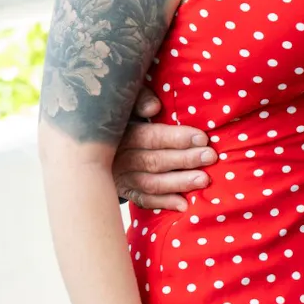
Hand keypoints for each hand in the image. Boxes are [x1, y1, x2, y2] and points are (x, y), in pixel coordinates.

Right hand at [112, 88, 212, 211]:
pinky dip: (163, 203)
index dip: (176, 138)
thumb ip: (140, 99)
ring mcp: (120, 178)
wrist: (93, 144)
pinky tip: (184, 204)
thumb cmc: (123, 118)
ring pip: (151, 183)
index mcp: (121, 134)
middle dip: (185, 160)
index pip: (149, 137)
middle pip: (153, 161)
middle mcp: (118, 158)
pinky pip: (143, 200)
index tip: (202, 138)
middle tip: (210, 157)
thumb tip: (153, 107)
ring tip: (204, 180)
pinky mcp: (124, 192)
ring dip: (179, 183)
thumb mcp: (127, 103)